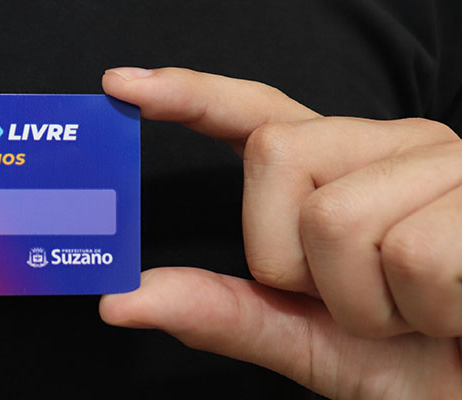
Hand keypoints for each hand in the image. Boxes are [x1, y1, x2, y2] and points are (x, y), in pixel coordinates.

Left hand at [99, 67, 461, 398]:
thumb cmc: (419, 363)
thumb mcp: (309, 340)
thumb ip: (223, 313)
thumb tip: (120, 301)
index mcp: (345, 172)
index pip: (258, 117)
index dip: (191, 96)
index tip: (123, 85)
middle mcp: (393, 145)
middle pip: (274, 156)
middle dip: (295, 261)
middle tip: (364, 300)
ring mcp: (446, 161)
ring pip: (336, 218)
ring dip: (370, 304)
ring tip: (421, 313)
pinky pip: (411, 253)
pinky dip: (426, 312)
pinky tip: (459, 311)